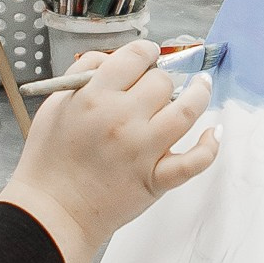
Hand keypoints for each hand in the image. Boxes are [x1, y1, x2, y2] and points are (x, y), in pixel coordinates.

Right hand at [0, 34, 219, 262]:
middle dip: (159, 79)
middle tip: (154, 88)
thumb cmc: (49, 159)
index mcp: (95, 96)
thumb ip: (84, 74)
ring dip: (200, 94)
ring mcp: (143, 150)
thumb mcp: (55, 105)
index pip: (135, 57)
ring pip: (188, 109)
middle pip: (161, 81)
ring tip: (202, 86)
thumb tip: (115, 58)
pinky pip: (195, 160)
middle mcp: (123, 119)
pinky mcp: (156, 179)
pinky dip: (210, 146)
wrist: (51, 211)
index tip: (148, 55)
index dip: (145, 51)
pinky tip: (213, 133)